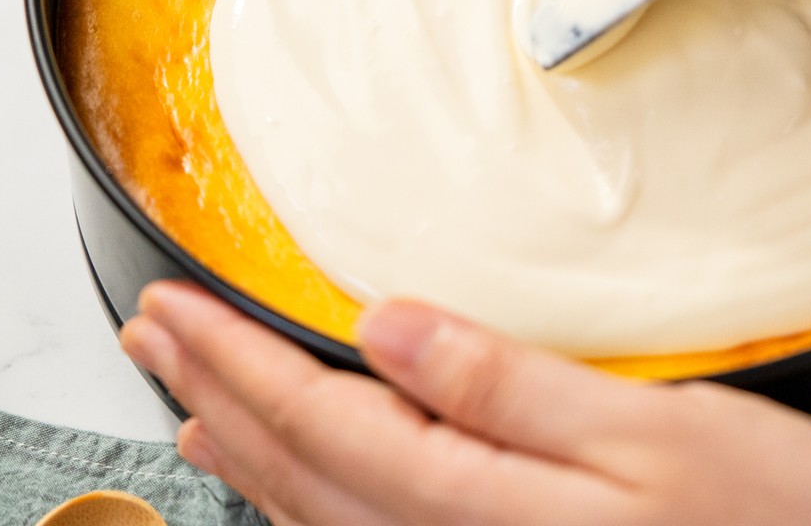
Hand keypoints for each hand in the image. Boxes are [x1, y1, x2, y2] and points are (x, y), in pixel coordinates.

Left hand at [121, 282, 810, 525]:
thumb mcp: (660, 434)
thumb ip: (513, 388)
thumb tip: (391, 328)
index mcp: (483, 503)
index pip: (321, 418)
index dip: (236, 357)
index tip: (173, 306)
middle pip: (296, 468)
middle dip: (215, 390)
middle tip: (149, 334)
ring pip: (315, 516)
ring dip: (244, 449)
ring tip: (191, 398)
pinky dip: (300, 506)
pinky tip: (288, 488)